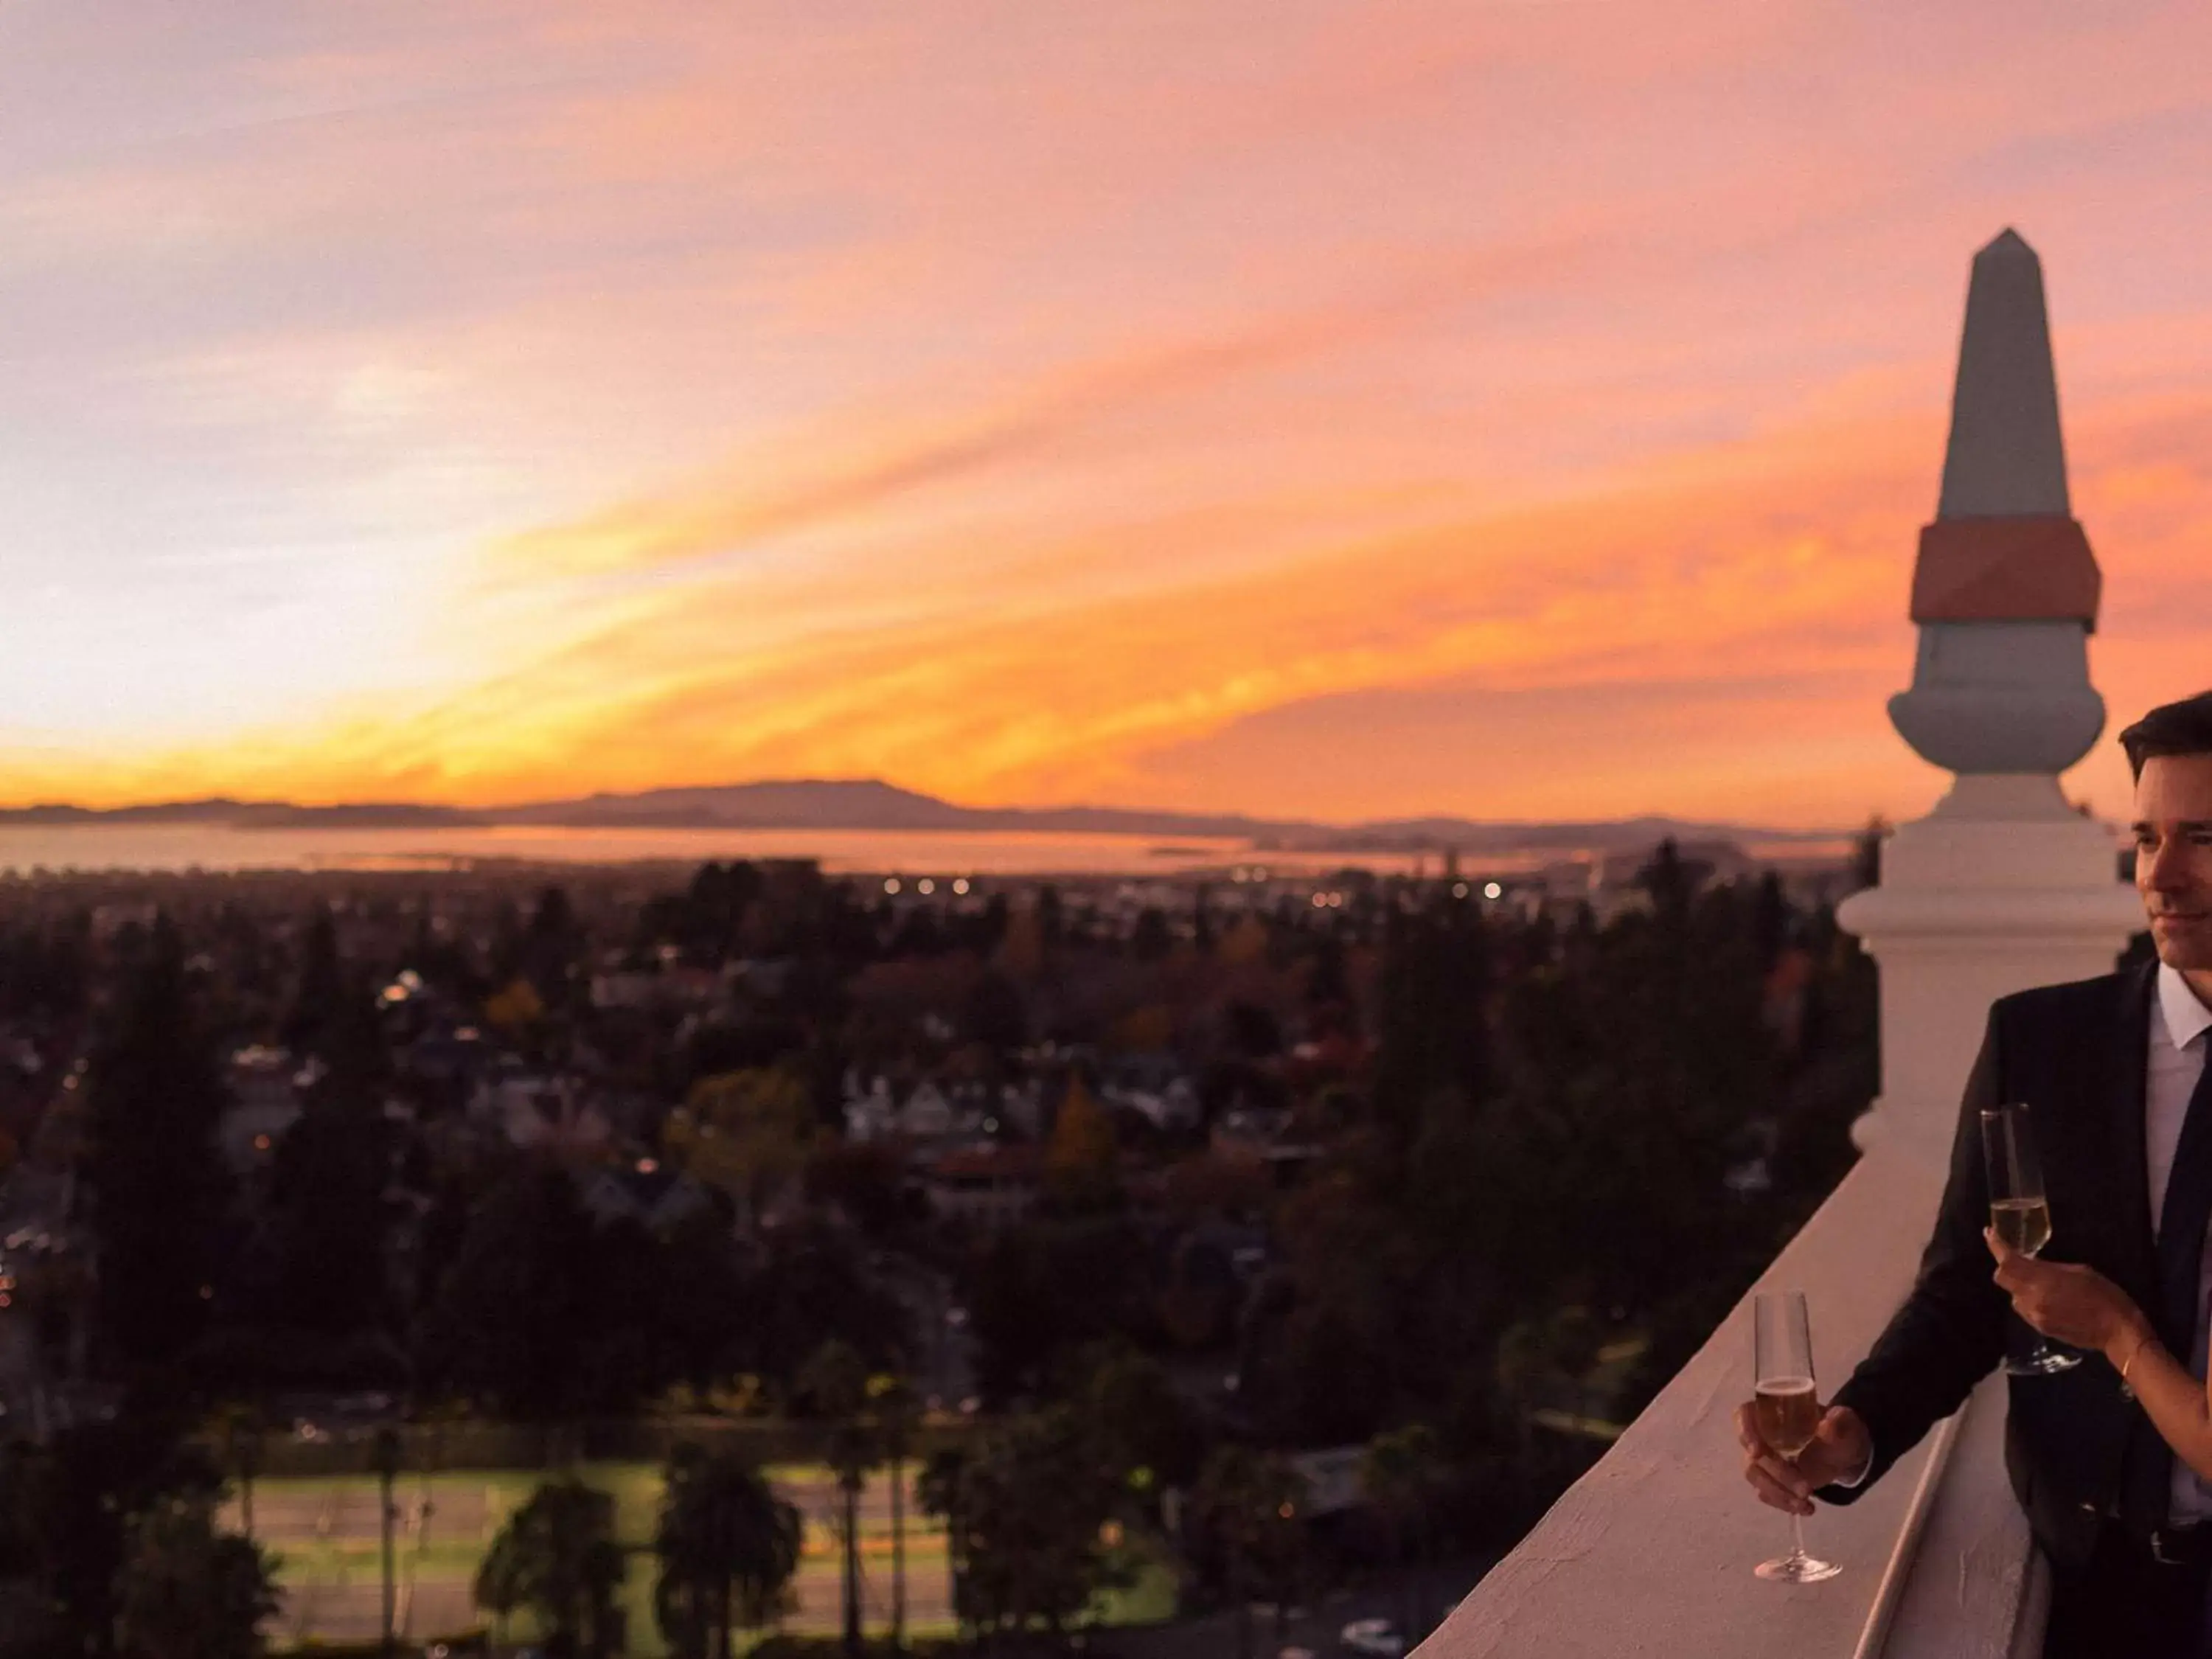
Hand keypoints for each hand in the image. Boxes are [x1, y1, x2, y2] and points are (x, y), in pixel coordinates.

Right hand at [1734, 1398, 1869, 1516]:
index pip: (1745, 1415)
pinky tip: (1806, 1508)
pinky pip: (1766, 1492)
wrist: (1845, 1453)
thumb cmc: (1840, 1429)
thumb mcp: (1845, 1422)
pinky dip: (1784, 1503)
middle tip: (1805, 1489)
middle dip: (1778, 1475)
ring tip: (1806, 1503)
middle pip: (1752, 1455)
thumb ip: (1838, 1422)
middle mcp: (1762, 1434)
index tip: (1757, 1452)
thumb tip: (1827, 1426)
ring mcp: (1764, 1459)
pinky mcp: (1771, 1479)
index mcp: (1773, 1412)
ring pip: (1755, 1476)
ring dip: (1778, 1492)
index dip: (1745, 1431)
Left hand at [1985, 1228, 2140, 1353]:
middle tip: (2020, 1259)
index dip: (1996, 1246)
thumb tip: (2033, 1265)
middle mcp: (2031, 1300)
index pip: (2008, 1262)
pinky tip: (2048, 1298)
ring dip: (2020, 1286)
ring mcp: (2034, 1317)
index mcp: (2041, 1281)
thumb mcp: (2079, 1271)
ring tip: (2041, 1282)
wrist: (2118, 1332)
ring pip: (2014, 1296)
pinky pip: (2026, 1310)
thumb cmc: (2104, 1295)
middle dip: (2007, 1267)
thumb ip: (2050, 1268)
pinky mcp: (2041, 1329)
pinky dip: (2030, 1300)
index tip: (1989, 1233)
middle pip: (2003, 1279)